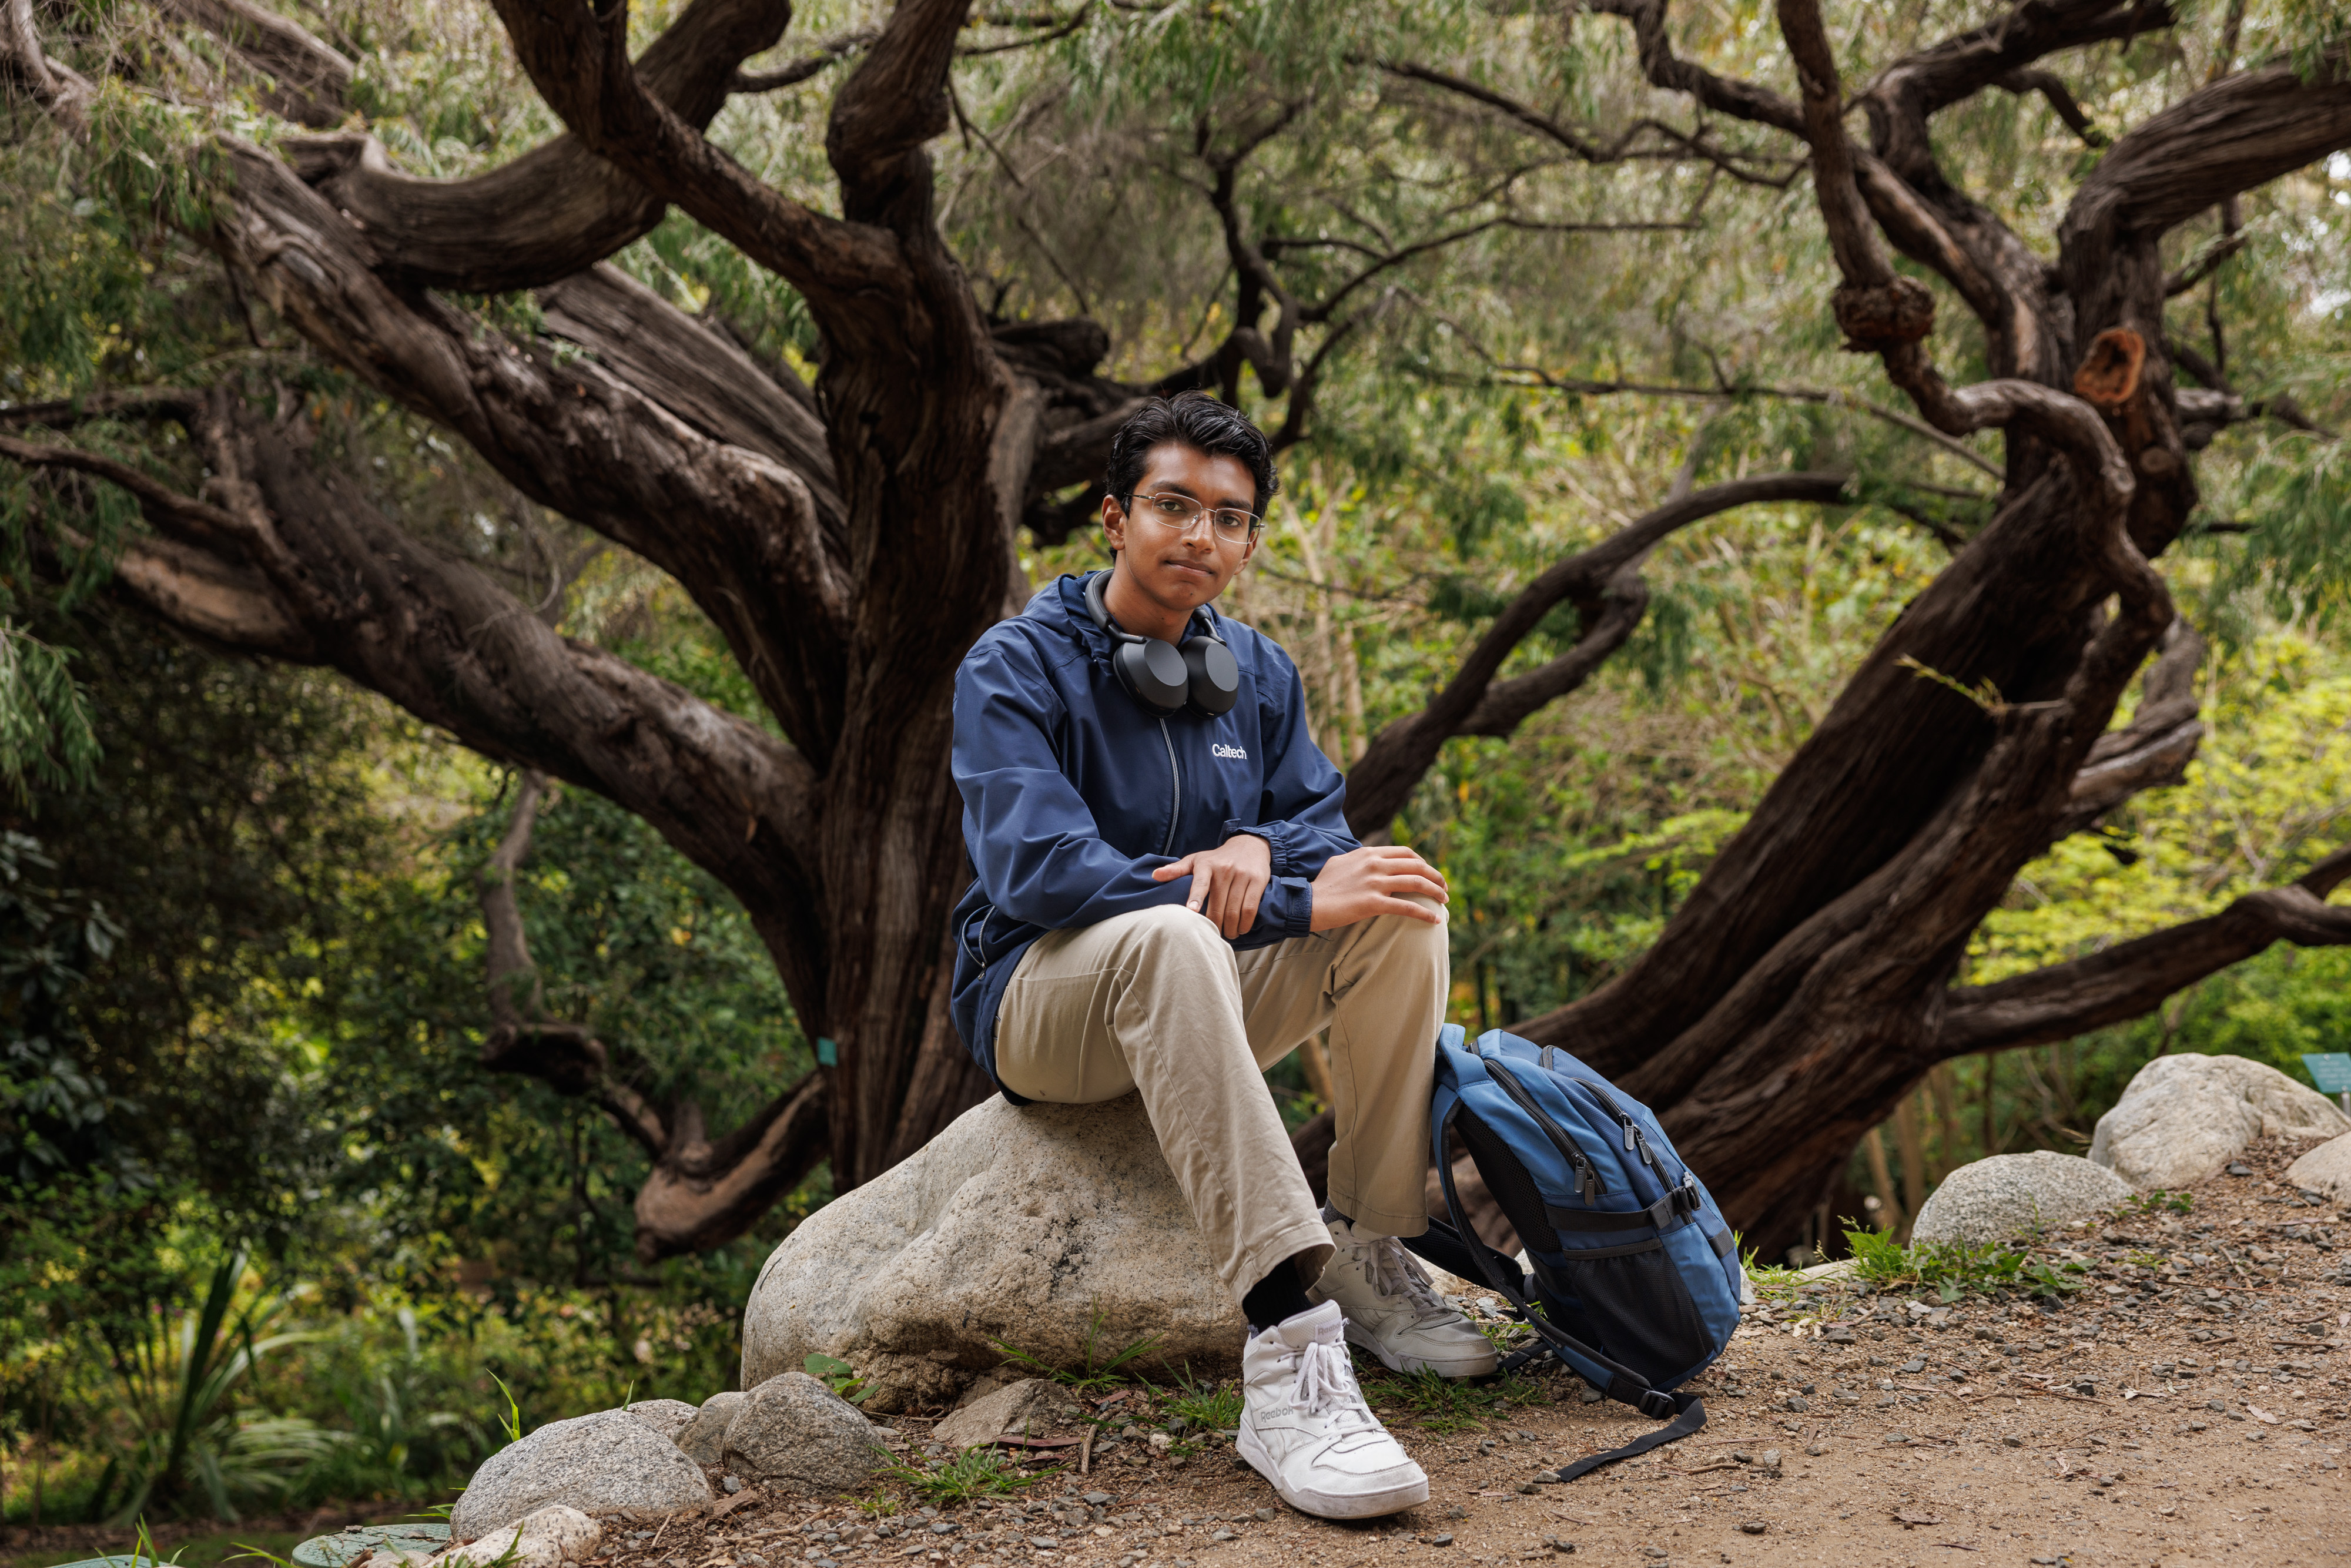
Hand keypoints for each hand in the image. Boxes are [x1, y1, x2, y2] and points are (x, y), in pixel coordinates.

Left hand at [1152, 832, 1272, 937]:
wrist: (1249, 845)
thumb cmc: (1217, 858)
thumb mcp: (1196, 860)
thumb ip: (1176, 870)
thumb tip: (1154, 875)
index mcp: (1207, 865)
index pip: (1200, 883)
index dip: (1195, 897)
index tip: (1191, 912)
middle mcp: (1225, 869)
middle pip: (1218, 906)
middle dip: (1215, 925)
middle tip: (1212, 935)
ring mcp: (1242, 875)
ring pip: (1235, 910)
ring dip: (1230, 928)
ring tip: (1227, 935)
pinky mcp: (1257, 881)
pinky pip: (1250, 908)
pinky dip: (1245, 924)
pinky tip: (1241, 929)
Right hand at [1308, 845, 1448, 931]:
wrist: (1309, 903)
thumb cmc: (1323, 885)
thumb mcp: (1341, 862)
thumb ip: (1359, 859)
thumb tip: (1368, 858)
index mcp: (1369, 853)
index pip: (1406, 852)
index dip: (1423, 862)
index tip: (1429, 873)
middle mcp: (1374, 864)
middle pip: (1417, 865)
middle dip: (1436, 876)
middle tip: (1444, 887)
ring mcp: (1375, 883)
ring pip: (1416, 883)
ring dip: (1436, 892)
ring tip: (1445, 901)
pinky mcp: (1373, 903)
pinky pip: (1407, 907)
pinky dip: (1424, 913)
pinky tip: (1434, 919)